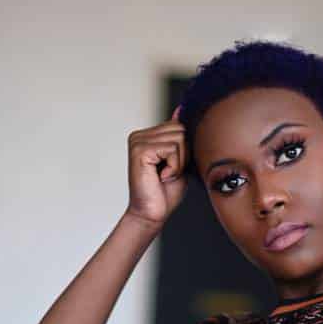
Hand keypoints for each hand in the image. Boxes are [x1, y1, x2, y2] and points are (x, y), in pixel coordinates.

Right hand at [125, 105, 190, 229]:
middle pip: (181, 129)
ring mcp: (137, 142)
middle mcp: (139, 135)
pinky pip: (172, 149)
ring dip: (179, 162)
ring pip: (179, 139)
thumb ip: (180, 136)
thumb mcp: (180, 159)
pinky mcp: (139, 151)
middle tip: (168, 172)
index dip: (185, 149)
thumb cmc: (165, 191)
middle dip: (183, 154)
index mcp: (147, 135)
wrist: (152, 214)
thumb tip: (180, 110)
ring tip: (164, 175)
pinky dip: (174, 166)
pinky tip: (161, 177)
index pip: (180, 125)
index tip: (170, 167)